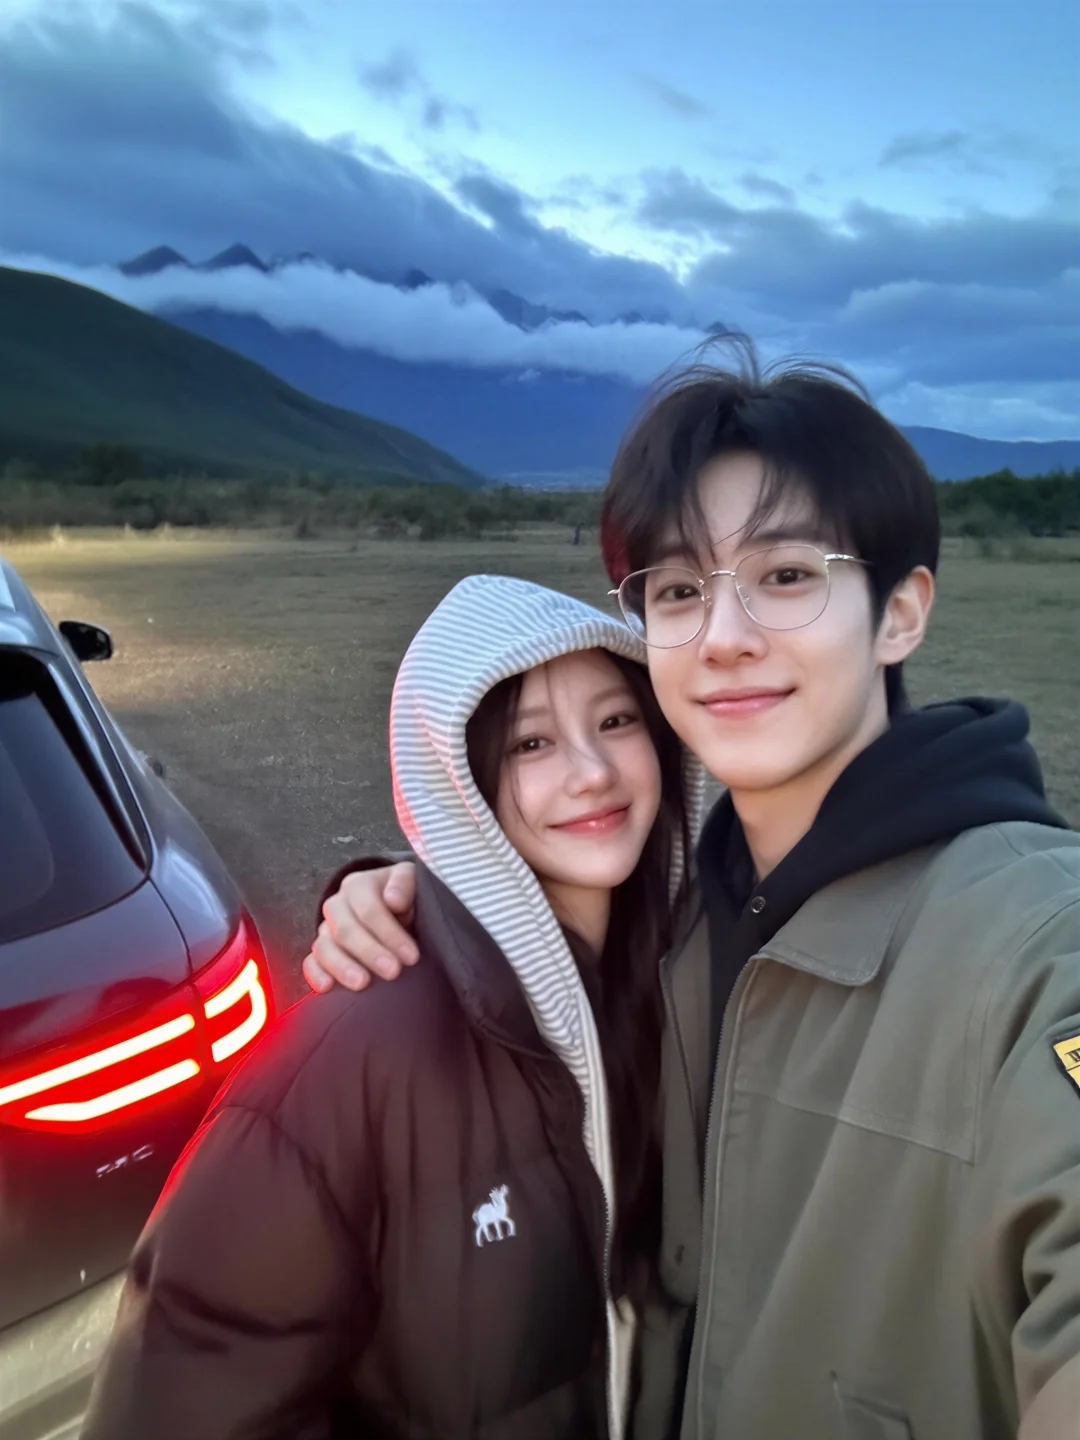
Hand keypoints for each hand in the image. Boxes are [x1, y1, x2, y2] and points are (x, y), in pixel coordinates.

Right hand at [302, 862, 418, 992]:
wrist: (395, 911)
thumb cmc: (405, 897)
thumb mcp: (412, 881)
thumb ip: (405, 883)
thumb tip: (393, 899)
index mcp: (358, 886)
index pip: (369, 909)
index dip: (390, 933)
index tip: (411, 956)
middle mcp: (337, 905)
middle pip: (345, 930)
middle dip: (370, 952)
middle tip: (393, 972)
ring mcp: (325, 930)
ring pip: (324, 947)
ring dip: (342, 967)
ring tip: (362, 984)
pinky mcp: (320, 952)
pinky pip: (310, 963)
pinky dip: (315, 975)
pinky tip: (326, 988)